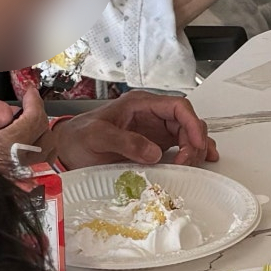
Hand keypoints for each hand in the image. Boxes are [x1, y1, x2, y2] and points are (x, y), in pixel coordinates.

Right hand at [0, 88, 49, 173]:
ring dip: (43, 137)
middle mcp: (19, 163)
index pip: (35, 118)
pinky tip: (28, 148)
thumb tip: (10, 111)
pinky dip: (38, 155)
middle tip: (28, 108)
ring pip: (47, 154)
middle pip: (46, 136)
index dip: (35, 100)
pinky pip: (38, 169)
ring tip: (31, 126)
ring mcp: (20, 177)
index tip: (30, 92)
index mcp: (10, 146)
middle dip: (39, 118)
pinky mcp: (17, 184)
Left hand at [44, 91, 216, 167]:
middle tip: (188, 162)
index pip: (178, 106)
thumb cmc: (79, 137)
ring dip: (196, 148)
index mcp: (141, 104)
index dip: (191, 123)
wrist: (67, 149)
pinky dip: (193, 152)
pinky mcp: (154, 145)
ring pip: (188, 134)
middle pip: (187, 121)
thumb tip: (155, 153)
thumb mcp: (98, 137)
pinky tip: (203, 160)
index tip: (195, 144)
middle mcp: (152, 115)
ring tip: (192, 166)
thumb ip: (125, 142)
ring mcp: (155, 130)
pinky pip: (181, 145)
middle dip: (194, 141)